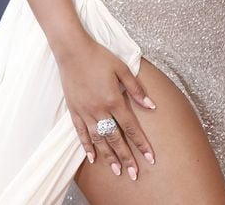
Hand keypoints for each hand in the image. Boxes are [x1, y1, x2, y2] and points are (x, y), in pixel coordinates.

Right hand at [57, 33, 156, 179]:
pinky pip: (81, 133)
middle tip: (134, 174)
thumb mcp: (122, 68)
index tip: (150, 158)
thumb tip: (151, 106)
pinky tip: (92, 158)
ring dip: (109, 156)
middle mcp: (100, 109)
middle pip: (116, 139)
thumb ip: (136, 89)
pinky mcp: (74, 111)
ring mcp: (85, 112)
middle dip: (127, 158)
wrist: (73, 50)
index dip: (141, 144)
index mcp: (114, 99)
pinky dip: (87, 147)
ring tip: (117, 170)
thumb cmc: (99, 56)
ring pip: (99, 140)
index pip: (131, 127)